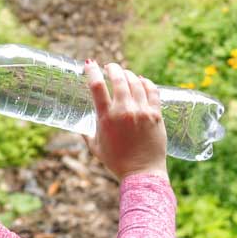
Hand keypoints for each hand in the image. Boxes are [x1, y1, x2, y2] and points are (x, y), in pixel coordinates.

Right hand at [82, 60, 167, 180]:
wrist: (142, 173)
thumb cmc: (116, 162)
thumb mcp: (95, 147)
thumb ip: (87, 133)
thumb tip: (80, 125)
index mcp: (107, 117)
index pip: (97, 86)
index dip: (91, 71)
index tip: (89, 64)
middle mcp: (124, 111)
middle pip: (118, 78)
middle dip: (112, 68)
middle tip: (109, 67)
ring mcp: (142, 111)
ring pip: (135, 82)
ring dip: (128, 74)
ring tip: (124, 74)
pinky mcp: (156, 115)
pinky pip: (152, 91)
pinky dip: (146, 82)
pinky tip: (141, 80)